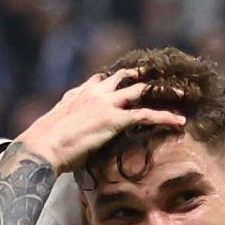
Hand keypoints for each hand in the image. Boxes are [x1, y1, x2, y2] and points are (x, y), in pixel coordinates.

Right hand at [16, 68, 185, 173]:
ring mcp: (105, 103)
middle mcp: (94, 92)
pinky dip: (165, 117)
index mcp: (80, 92)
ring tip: (184, 94)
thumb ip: (69, 123)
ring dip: (164, 91)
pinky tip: (179, 122)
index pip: (105, 79)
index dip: (122, 78)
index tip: (135, 77)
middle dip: (147, 76)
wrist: (40, 147)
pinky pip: (146, 115)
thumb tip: (71, 134)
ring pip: (142, 90)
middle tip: (164, 76)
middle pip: (127, 77)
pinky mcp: (114, 119)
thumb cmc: (45, 144)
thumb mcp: (57, 127)